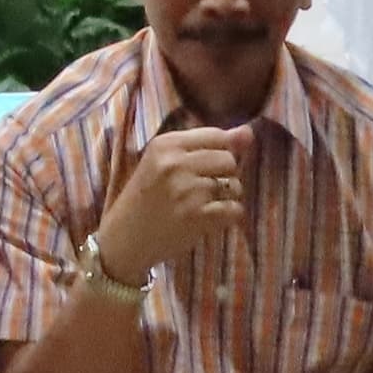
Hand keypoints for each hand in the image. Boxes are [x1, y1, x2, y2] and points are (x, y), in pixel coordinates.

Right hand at [95, 124, 249, 285]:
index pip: (216, 135)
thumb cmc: (145, 197)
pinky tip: (210, 218)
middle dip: (225, 174)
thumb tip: (249, 132)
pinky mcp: (197, 217)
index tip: (208, 166)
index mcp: (166, 144)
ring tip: (204, 204)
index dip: (221, 151)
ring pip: (235, 185)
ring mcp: (188, 191)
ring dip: (227, 197)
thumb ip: (205, 144)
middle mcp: (176, 163)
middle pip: (229, 159)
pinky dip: (228, 216)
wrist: (123, 240)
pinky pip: (235, 209)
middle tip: (204, 189)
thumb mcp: (163, 162)